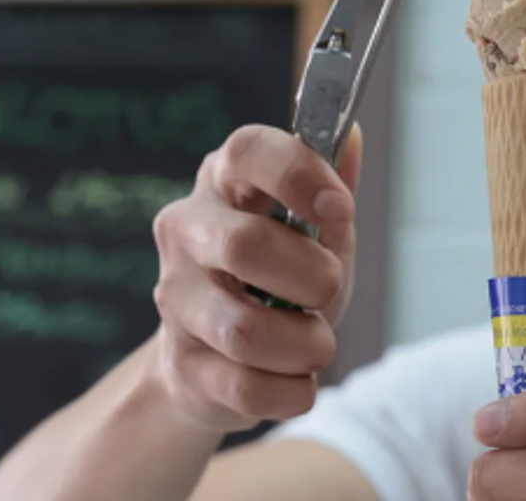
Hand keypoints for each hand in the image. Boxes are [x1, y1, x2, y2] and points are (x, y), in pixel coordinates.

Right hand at [149, 123, 362, 432]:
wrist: (217, 354)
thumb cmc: (277, 275)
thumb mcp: (314, 226)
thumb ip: (333, 184)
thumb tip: (350, 135)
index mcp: (223, 180)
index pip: (247, 152)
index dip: (299, 176)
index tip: (340, 209)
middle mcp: (186, 230)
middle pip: (245, 246)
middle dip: (312, 278)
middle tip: (329, 289)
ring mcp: (175, 298)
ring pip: (246, 330)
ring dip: (306, 344)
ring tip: (315, 342)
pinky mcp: (179, 364)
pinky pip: (246, 386)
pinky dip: (290, 390)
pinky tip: (293, 378)